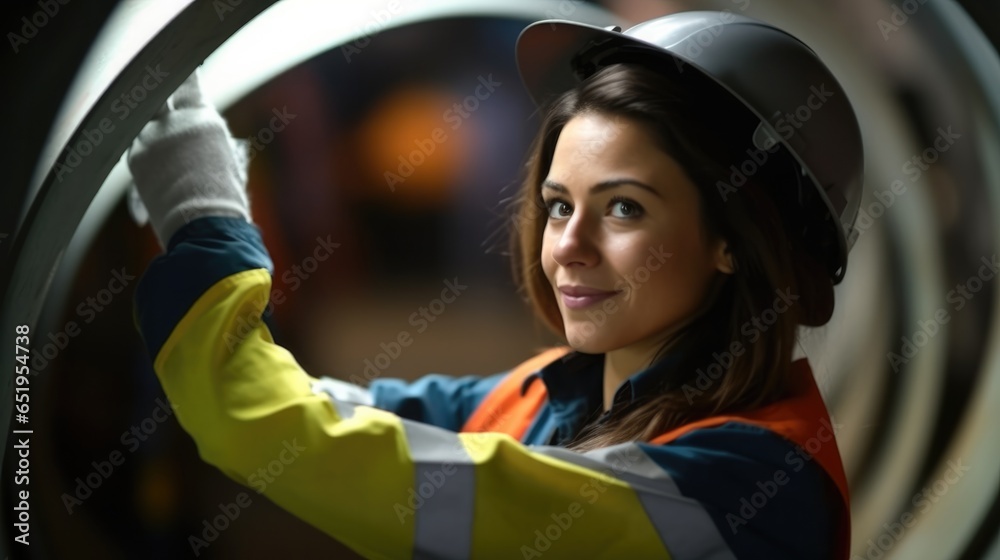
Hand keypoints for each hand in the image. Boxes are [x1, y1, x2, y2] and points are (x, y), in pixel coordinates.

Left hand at [127, 67, 250, 247]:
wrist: (207, 228)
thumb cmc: (227, 201)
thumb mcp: (230, 162)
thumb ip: (213, 141)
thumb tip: (211, 135)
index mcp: (204, 119)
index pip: (188, 81)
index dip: (184, 73)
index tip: (182, 67)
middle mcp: (174, 122)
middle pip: (157, 91)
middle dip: (159, 90)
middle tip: (158, 86)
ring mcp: (150, 138)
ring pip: (143, 120)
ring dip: (150, 127)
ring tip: (159, 141)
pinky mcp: (135, 158)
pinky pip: (137, 147)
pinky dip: (145, 154)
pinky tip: (153, 170)